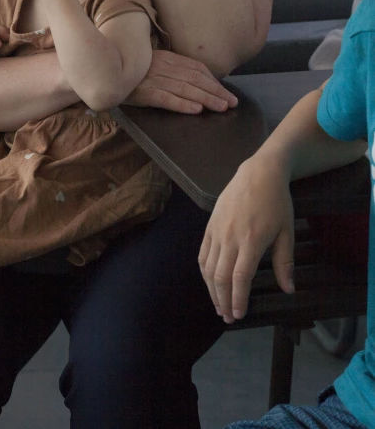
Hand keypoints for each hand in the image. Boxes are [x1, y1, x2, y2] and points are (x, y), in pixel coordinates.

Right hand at [125, 49, 238, 113]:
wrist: (101, 70)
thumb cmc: (127, 70)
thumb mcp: (150, 64)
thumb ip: (169, 69)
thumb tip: (192, 79)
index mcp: (166, 58)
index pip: (196, 68)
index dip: (213, 80)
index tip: (225, 91)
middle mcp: (163, 67)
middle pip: (195, 79)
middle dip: (216, 91)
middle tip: (232, 103)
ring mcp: (153, 79)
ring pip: (185, 88)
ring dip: (206, 98)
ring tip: (221, 107)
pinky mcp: (143, 92)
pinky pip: (166, 98)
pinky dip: (182, 104)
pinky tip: (196, 109)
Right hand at [198, 156, 294, 323]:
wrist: (258, 173)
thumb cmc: (277, 202)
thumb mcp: (287, 232)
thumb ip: (285, 262)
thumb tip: (288, 290)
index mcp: (251, 241)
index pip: (239, 278)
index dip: (237, 299)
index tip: (238, 315)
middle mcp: (230, 237)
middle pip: (220, 276)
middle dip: (222, 300)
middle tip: (227, 317)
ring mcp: (217, 231)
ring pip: (208, 267)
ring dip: (211, 290)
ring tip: (218, 305)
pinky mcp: (210, 225)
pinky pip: (202, 253)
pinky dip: (204, 271)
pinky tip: (209, 281)